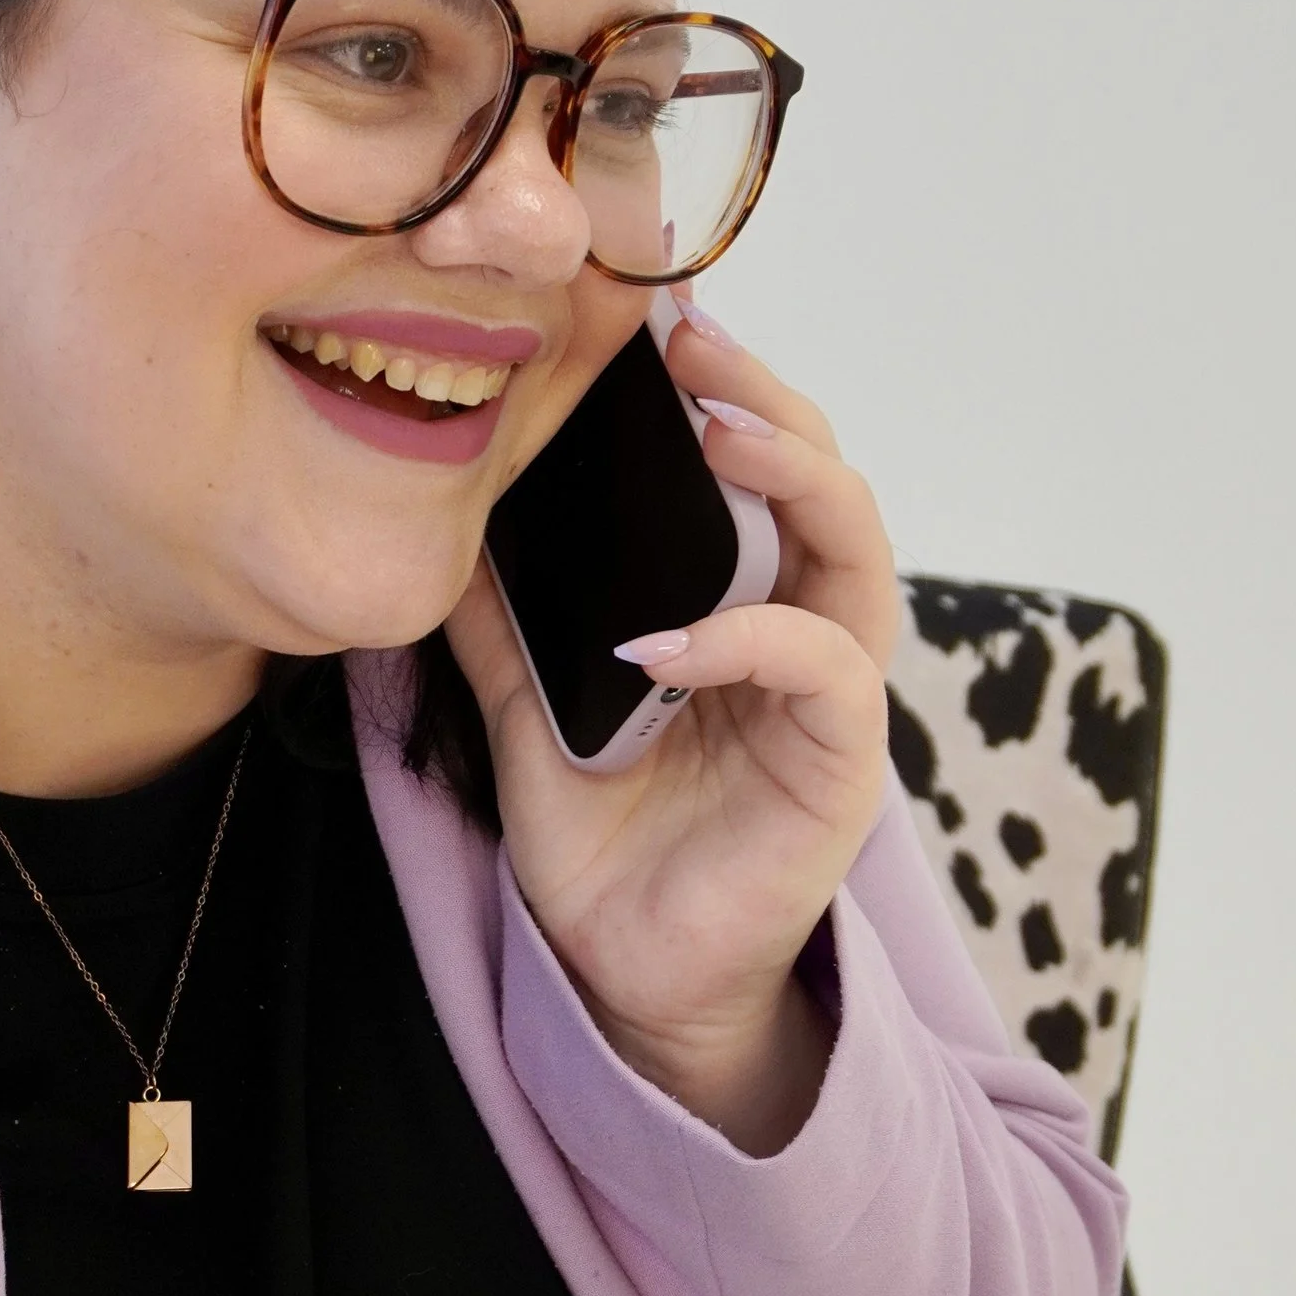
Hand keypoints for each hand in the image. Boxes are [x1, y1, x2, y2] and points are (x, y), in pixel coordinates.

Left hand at [446, 301, 897, 1152]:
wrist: (629, 977)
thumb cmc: (607, 845)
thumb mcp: (527, 714)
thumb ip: (501, 627)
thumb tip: (438, 530)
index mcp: (738, 604)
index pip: (752, 470)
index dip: (719, 390)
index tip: (652, 318)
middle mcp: (799, 631)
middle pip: (821, 480)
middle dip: (764, 399)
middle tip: (690, 345)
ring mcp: (829, 694)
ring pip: (857, 549)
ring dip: (796, 476)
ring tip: (720, 433)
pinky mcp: (840, 764)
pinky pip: (823, 669)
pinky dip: (750, 637)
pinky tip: (664, 638)